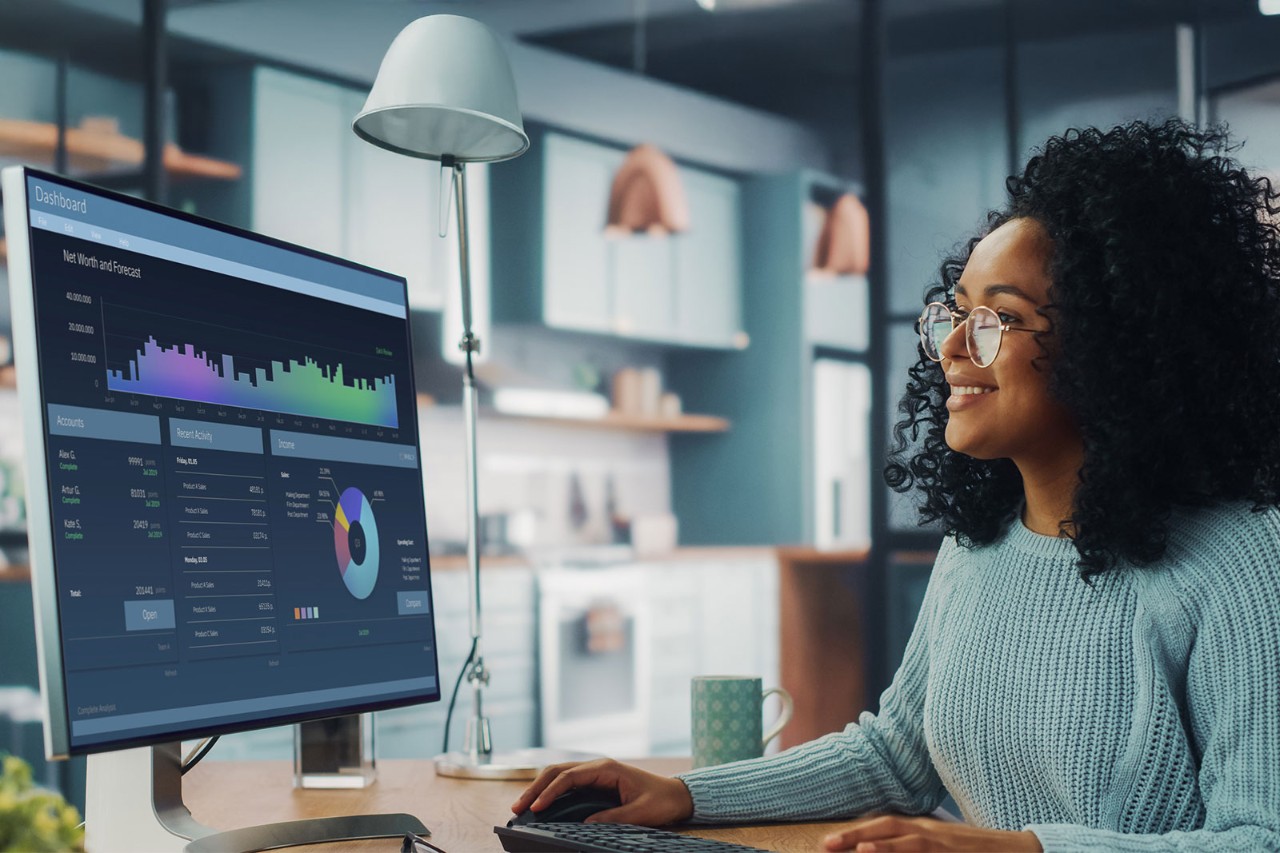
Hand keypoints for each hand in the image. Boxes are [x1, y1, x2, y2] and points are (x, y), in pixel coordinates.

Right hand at [511, 759, 694, 825]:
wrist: (676, 795)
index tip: (537, 807)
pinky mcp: (594, 783)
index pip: (570, 776)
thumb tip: (585, 825)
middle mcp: (597, 767)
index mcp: (607, 769)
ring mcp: (594, 773)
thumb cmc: (660, 801)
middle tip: (518, 807)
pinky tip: (540, 804)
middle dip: (536, 787)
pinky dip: (550, 792)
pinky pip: (567, 784)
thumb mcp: (639, 813)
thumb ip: (612, 818)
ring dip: (539, 788)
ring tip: (522, 806)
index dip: (551, 791)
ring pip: (559, 775)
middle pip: (558, 771)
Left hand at [822, 815, 1042, 851]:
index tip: (830, 842)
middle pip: (891, 827)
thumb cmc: (974, 851)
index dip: (858, 830)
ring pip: (912, 843)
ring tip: (860, 851)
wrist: (1021, 851)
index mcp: (926, 828)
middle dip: (858, 835)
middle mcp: (934, 832)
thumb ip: (914, 844)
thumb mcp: (941, 843)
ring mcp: (948, 846)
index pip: (886, 824)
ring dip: (885, 847)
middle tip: (828, 846)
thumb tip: (877, 848)